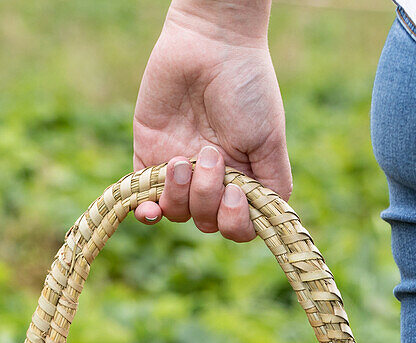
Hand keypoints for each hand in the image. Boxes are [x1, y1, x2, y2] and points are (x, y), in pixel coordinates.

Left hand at [132, 6, 290, 241]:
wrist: (208, 44)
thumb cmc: (247, 86)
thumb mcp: (270, 138)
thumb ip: (272, 184)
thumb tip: (269, 220)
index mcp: (244, 177)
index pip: (238, 226)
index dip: (234, 222)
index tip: (234, 192)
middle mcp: (212, 179)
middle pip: (206, 221)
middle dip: (206, 198)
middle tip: (210, 154)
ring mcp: (180, 170)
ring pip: (177, 213)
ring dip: (179, 195)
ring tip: (182, 158)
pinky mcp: (148, 157)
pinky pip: (143, 199)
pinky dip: (146, 211)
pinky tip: (149, 208)